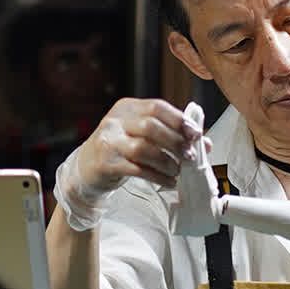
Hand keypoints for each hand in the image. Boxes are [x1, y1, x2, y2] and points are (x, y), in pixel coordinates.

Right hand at [55, 98, 200, 230]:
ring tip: (178, 170)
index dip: (179, 120)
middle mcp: (115, 121)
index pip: (156, 107)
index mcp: (126, 108)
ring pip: (144, 148)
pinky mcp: (106, 163)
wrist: (86, 168)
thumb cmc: (119, 148)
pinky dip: (157, 176)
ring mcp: (108, 142)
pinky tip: (168, 181)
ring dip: (167, 161)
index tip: (195, 134)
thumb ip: (168, 134)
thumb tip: (203, 143)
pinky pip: (137, 169)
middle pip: (151, 126)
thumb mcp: (139, 134)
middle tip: (190, 156)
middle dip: (175, 142)